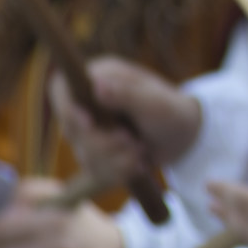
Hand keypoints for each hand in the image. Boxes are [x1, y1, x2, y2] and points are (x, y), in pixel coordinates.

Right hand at [49, 59, 195, 181]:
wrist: (185, 137)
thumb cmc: (172, 110)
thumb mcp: (155, 102)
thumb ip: (127, 94)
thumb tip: (98, 86)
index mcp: (100, 77)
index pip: (61, 89)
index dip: (67, 108)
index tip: (89, 123)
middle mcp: (89, 102)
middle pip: (71, 128)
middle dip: (104, 142)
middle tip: (134, 142)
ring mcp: (89, 129)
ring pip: (83, 154)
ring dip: (117, 158)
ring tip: (142, 151)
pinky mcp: (95, 153)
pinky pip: (95, 170)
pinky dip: (119, 170)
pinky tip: (138, 164)